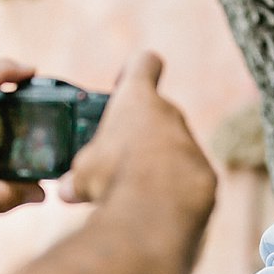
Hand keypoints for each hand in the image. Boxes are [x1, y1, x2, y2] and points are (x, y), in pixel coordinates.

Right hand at [58, 51, 212, 209]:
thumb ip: (79, 173)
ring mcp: (191, 143)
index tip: (122, 87)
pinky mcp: (206, 173)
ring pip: (174, 148)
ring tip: (136, 191)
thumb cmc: (113, 177)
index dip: (133, 71)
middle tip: (120, 160)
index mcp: (137, 99)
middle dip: (140, 135)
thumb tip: (68, 189)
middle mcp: (170, 114)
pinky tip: (159, 205)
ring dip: (158, 165)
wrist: (154, 209)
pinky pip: (187, 177)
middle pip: (157, 115)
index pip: (144, 63)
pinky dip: (174, 190)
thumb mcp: (83, 172)